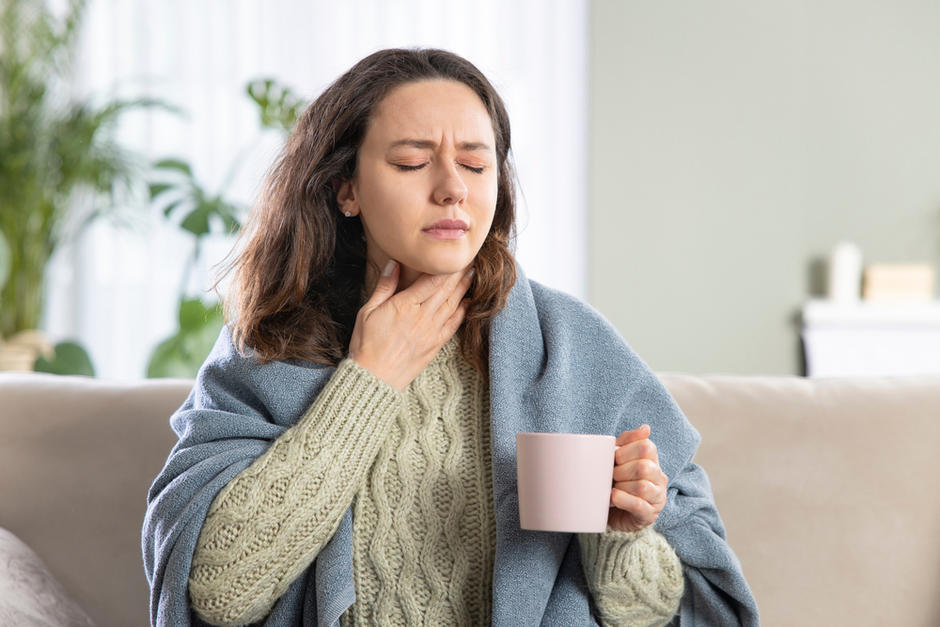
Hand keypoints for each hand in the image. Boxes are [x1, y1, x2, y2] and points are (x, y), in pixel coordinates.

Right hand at [347, 260, 473, 390]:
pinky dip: (463, 311)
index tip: (453, 255)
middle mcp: (423, 317)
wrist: (374, 378)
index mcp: (405, 306)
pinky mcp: (435, 344)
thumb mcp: (368, 311)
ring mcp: (432, 332)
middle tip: (470, 259)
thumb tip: (395, 263)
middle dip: (459, 273)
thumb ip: (384, 286)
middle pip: (446, 290)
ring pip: (453, 305)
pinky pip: (454, 324)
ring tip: (473, 274)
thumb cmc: (366, 344)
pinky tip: (469, 302)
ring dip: (464, 288)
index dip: (446, 267)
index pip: (432, 280)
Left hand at [608, 424, 668, 531]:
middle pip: (644, 467)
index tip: (614, 458)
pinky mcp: (649, 515)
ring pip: (643, 487)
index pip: (647, 446)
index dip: (626, 450)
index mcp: (653, 460)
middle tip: (611, 476)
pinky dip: (624, 500)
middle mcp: (659, 478)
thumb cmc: (616, 481)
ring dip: (622, 486)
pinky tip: (613, 497)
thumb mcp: (618, 458)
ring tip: (613, 488)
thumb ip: (627, 441)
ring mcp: (657, 498)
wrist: (609, 511)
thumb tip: (646, 428)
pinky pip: (639, 505)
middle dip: (622, 471)